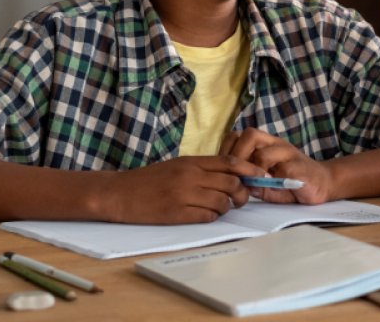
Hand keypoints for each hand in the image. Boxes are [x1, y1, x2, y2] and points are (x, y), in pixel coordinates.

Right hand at [103, 155, 253, 223]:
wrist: (119, 193)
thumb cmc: (149, 179)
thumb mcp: (177, 165)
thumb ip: (202, 168)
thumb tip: (231, 173)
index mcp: (191, 161)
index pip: (230, 162)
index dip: (249, 169)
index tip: (260, 176)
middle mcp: (190, 176)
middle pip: (231, 182)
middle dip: (242, 193)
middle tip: (240, 199)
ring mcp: (183, 195)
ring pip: (221, 201)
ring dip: (226, 207)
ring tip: (221, 208)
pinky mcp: (176, 214)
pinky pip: (206, 216)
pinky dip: (212, 217)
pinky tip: (207, 215)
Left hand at [221, 129, 333, 203]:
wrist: (324, 183)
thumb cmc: (293, 183)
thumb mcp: (269, 184)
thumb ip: (254, 183)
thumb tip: (238, 184)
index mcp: (266, 145)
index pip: (238, 136)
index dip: (227, 150)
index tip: (225, 169)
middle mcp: (277, 144)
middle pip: (250, 135)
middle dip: (238, 156)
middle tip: (238, 176)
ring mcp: (289, 153)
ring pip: (263, 153)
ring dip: (255, 170)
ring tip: (255, 183)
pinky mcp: (301, 167)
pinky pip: (283, 170)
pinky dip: (273, 181)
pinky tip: (272, 187)